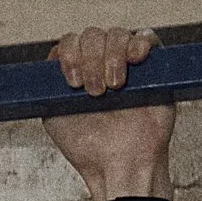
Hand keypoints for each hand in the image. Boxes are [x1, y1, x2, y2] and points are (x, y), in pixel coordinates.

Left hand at [44, 26, 173, 200]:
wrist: (121, 166)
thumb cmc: (89, 149)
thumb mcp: (54, 117)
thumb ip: (48, 87)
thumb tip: (51, 60)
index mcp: (78, 72)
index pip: (70, 43)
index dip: (70, 55)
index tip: (73, 82)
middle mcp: (100, 64)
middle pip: (92, 35)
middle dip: (91, 60)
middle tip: (95, 92)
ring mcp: (126, 64)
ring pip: (117, 34)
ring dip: (112, 56)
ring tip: (114, 88)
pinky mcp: (153, 68)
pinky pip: (147, 38)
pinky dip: (139, 44)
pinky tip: (136, 60)